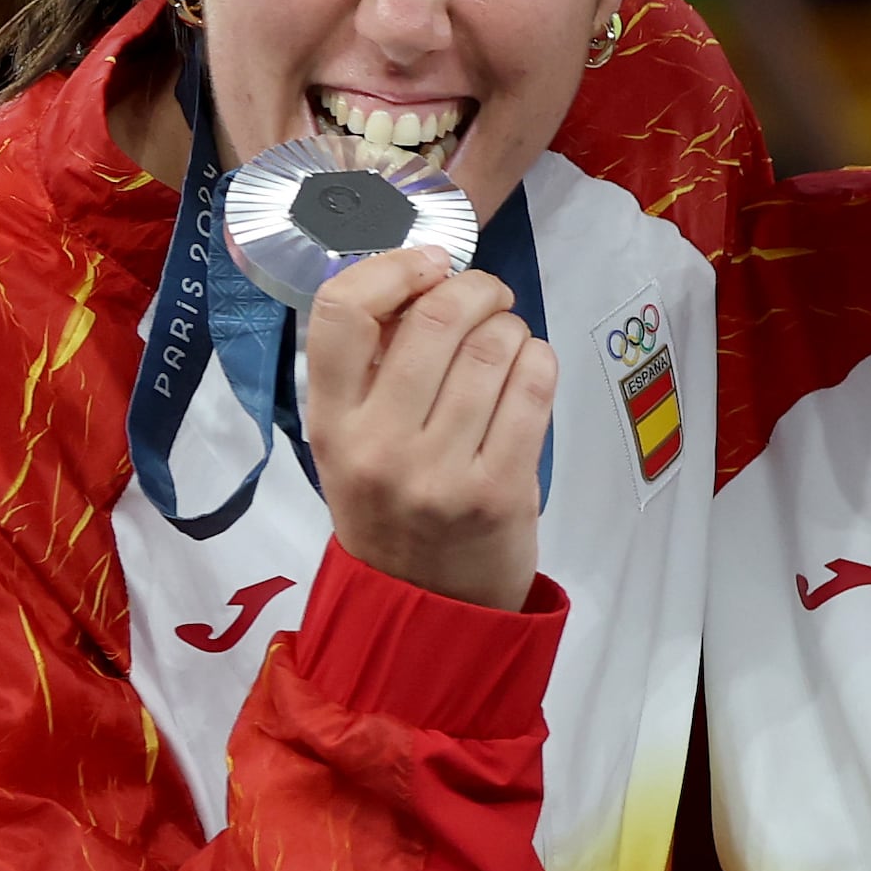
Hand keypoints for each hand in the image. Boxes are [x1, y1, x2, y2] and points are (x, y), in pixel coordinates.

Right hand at [304, 246, 552, 609]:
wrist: (424, 607)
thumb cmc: (393, 507)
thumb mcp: (351, 443)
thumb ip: (371, 370)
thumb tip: (420, 278)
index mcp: (330, 423)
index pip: (340, 312)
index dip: (392, 267)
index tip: (428, 264)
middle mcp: (377, 445)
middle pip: (435, 318)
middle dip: (476, 288)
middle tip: (489, 296)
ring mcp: (439, 471)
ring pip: (493, 349)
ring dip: (512, 327)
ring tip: (509, 340)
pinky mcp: (499, 491)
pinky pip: (533, 389)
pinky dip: (540, 361)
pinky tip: (531, 369)